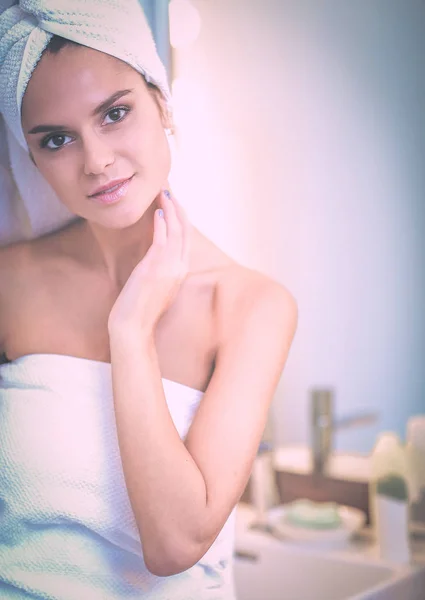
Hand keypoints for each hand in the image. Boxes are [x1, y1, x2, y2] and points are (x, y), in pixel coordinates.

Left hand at [107, 189, 190, 335]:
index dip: (181, 219)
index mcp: (180, 273)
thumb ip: (158, 271)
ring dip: (170, 209)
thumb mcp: (154, 288)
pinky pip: (163, 239)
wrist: (133, 328)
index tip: (173, 204)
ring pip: (177, 231)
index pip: (185, 239)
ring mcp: (169, 268)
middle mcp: (179, 268)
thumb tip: (153, 260)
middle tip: (170, 191)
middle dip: (178, 209)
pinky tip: (158, 211)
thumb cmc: (139, 311)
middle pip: (185, 231)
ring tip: (164, 193)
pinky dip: (162, 223)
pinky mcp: (156, 268)